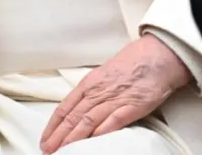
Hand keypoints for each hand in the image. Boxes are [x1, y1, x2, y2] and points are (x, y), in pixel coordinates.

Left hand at [40, 34, 191, 153]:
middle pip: (72, 117)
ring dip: (74, 138)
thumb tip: (79, 107)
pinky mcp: (132, 106)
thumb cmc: (130, 64)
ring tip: (63, 150)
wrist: (156, 57)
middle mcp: (96, 93)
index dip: (53, 126)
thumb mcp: (103, 76)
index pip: (64, 108)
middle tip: (47, 150)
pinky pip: (114, 120)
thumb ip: (91, 92)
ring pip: (88, 121)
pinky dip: (101, 131)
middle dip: (58, 136)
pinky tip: (92, 141)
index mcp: (87, 85)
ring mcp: (114, 100)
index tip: (45, 139)